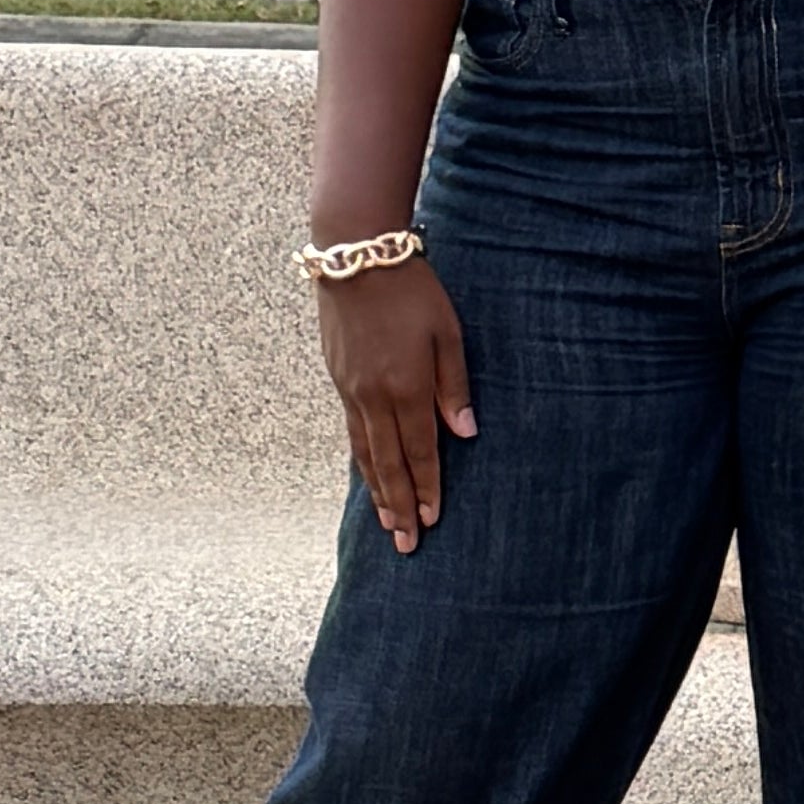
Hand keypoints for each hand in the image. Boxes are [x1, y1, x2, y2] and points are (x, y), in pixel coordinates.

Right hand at [318, 248, 474, 551]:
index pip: (419, 452)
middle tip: (407, 544)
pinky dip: (361, 461)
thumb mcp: (447, 332)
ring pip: (365, 453)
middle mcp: (373, 397)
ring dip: (377, 492)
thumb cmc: (412, 290)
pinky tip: (368, 475)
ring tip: (387, 524)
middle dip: (399, 507)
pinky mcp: (338, 380)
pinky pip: (351, 432)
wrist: (355, 258)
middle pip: (388, 464)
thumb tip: (465, 433)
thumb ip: (454, 386)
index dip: (426, 488)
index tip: (432, 520)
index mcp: (406, 387)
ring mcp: (351, 391)